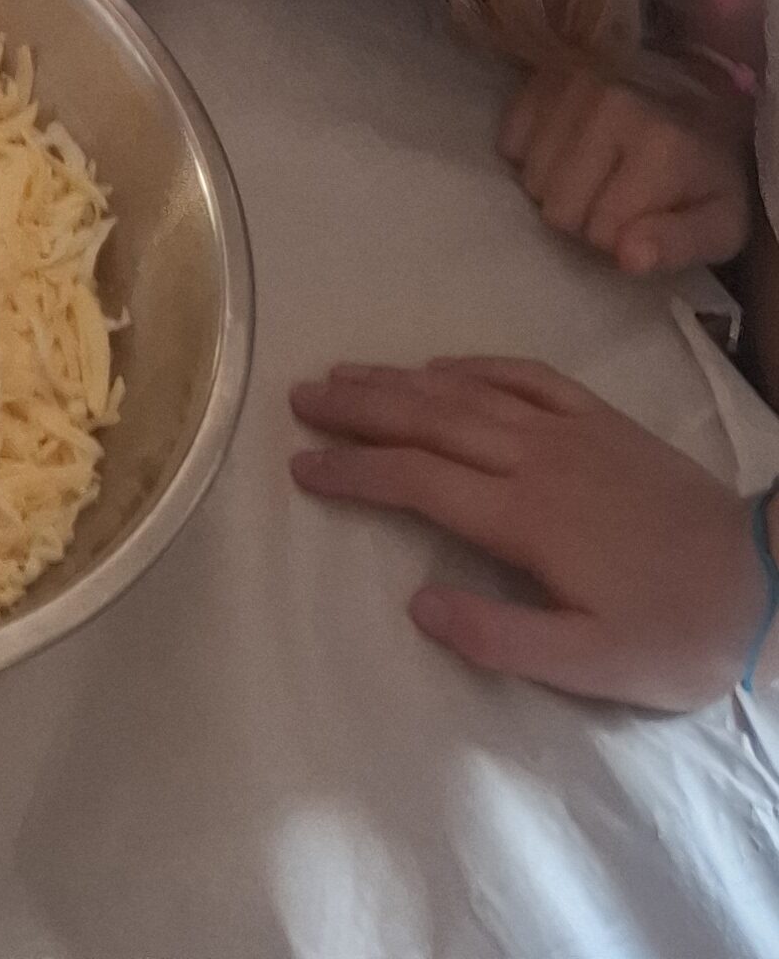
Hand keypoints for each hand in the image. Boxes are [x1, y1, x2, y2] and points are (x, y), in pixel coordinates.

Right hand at [290, 357, 769, 708]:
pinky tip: (442, 365)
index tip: (300, 465)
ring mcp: (571, 430)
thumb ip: (502, 637)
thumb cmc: (674, 634)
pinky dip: (475, 364)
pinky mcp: (601, 420)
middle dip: (360, 408)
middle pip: (430, 419)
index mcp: (527, 518)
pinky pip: (525, 375)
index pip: (419, 482)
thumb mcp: (594, 666)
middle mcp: (537, 458)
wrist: (763, 581)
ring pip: (468, 390)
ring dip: (402, 380)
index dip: (355, 470)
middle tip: (299, 399)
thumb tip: (416, 601)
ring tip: (345, 374)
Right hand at [498, 58, 754, 276]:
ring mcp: (568, 83)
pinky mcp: (540, 75)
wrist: (694, 96)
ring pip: (530, 179)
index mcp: (659, 144)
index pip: (601, 232)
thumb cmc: (705, 171)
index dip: (620, 240)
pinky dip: (530, 155)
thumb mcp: (720, 223)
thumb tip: (627, 258)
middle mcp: (609, 104)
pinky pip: (508, 143)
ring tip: (590, 175)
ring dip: (556, 188)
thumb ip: (679, 244)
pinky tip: (564, 150)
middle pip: (557, 207)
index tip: (642, 220)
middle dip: (583, 217)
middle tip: (612, 198)